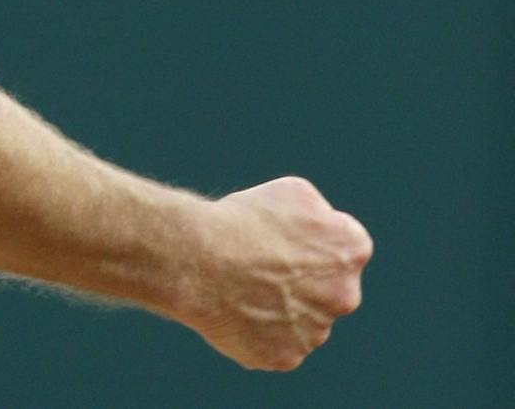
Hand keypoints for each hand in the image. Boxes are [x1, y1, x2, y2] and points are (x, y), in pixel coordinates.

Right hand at [182, 177, 371, 370]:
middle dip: (299, 280)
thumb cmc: (241, 220)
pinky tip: (234, 310)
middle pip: (324, 288)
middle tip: (257, 264)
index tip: (277, 237)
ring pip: (299, 319)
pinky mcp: (286, 357)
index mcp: (351, 249)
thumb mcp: (293, 192)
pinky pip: (274, 345)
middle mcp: (345, 295)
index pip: (340, 247)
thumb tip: (323, 234)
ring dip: (277, 307)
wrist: (198, 260)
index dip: (306, 240)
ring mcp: (316, 331)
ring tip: (239, 286)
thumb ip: (322, 216)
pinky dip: (257, 332)